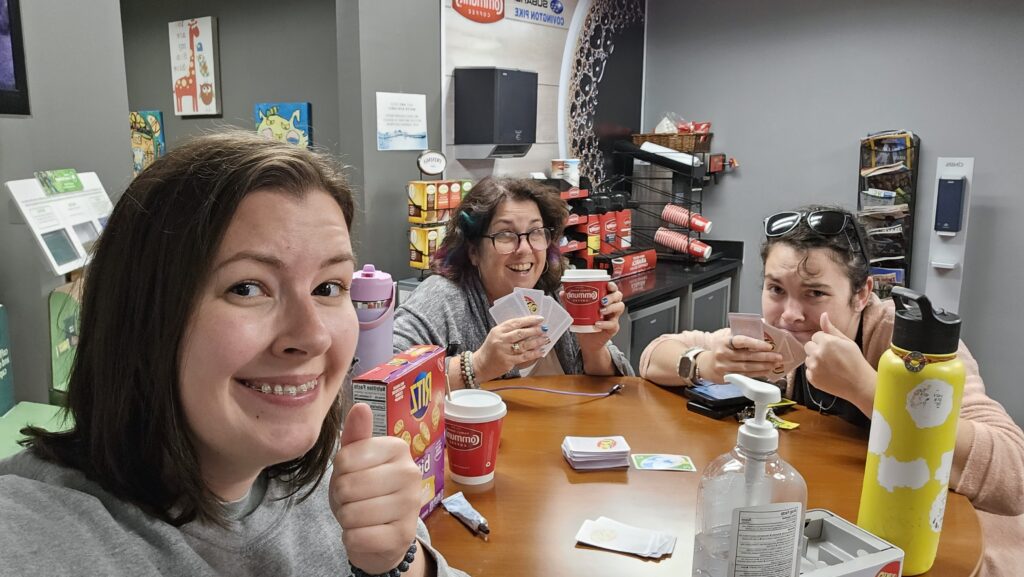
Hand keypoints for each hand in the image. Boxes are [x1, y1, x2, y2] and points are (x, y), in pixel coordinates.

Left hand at [331, 404, 420, 574]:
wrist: (381, 535)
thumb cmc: (364, 491)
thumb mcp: (354, 460)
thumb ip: (356, 434)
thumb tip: (361, 405)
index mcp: (398, 448)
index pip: (345, 458)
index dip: (338, 473)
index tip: (352, 477)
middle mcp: (411, 473)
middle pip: (348, 486)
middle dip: (341, 498)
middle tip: (355, 500)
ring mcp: (411, 505)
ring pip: (352, 513)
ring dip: (346, 519)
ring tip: (360, 516)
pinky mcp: (404, 536)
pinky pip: (358, 537)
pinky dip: (352, 539)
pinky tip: (365, 534)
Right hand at [474, 315, 548, 381]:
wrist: (481, 364)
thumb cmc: (491, 349)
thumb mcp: (496, 335)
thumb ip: (509, 330)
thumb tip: (530, 326)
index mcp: (498, 330)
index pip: (515, 322)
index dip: (529, 320)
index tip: (539, 319)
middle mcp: (500, 340)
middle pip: (520, 333)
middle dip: (534, 330)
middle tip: (544, 329)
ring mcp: (504, 351)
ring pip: (524, 345)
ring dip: (537, 342)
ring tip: (545, 339)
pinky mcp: (507, 361)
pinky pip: (524, 356)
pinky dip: (534, 354)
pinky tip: (540, 351)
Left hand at [571, 281, 625, 352]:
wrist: (587, 340)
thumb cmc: (585, 323)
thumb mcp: (576, 311)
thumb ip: (570, 301)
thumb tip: (563, 292)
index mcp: (604, 299)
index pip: (612, 289)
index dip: (612, 285)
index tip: (607, 285)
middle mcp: (611, 306)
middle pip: (618, 296)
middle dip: (611, 296)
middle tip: (602, 300)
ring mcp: (613, 317)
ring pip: (620, 307)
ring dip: (611, 307)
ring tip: (601, 310)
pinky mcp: (613, 328)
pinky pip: (613, 324)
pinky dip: (605, 323)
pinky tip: (597, 324)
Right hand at [702, 330, 783, 382]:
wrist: (707, 364)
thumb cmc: (721, 348)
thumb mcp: (727, 337)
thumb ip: (742, 331)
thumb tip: (763, 323)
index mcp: (724, 342)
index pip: (741, 341)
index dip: (755, 344)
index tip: (768, 346)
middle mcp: (723, 354)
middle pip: (747, 356)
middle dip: (765, 357)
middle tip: (778, 357)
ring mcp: (725, 367)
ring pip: (747, 368)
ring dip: (763, 366)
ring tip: (774, 364)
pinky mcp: (728, 377)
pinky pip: (745, 376)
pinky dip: (757, 374)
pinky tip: (766, 371)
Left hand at [804, 312, 875, 410]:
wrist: (859, 384)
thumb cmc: (855, 361)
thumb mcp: (846, 341)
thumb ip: (831, 329)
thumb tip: (823, 315)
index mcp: (826, 342)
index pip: (816, 336)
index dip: (825, 341)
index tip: (834, 348)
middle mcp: (817, 354)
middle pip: (808, 346)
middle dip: (817, 349)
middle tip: (831, 356)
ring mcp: (813, 367)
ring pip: (808, 358)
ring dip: (815, 360)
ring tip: (830, 366)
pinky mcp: (812, 378)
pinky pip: (809, 371)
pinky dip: (816, 372)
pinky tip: (828, 374)